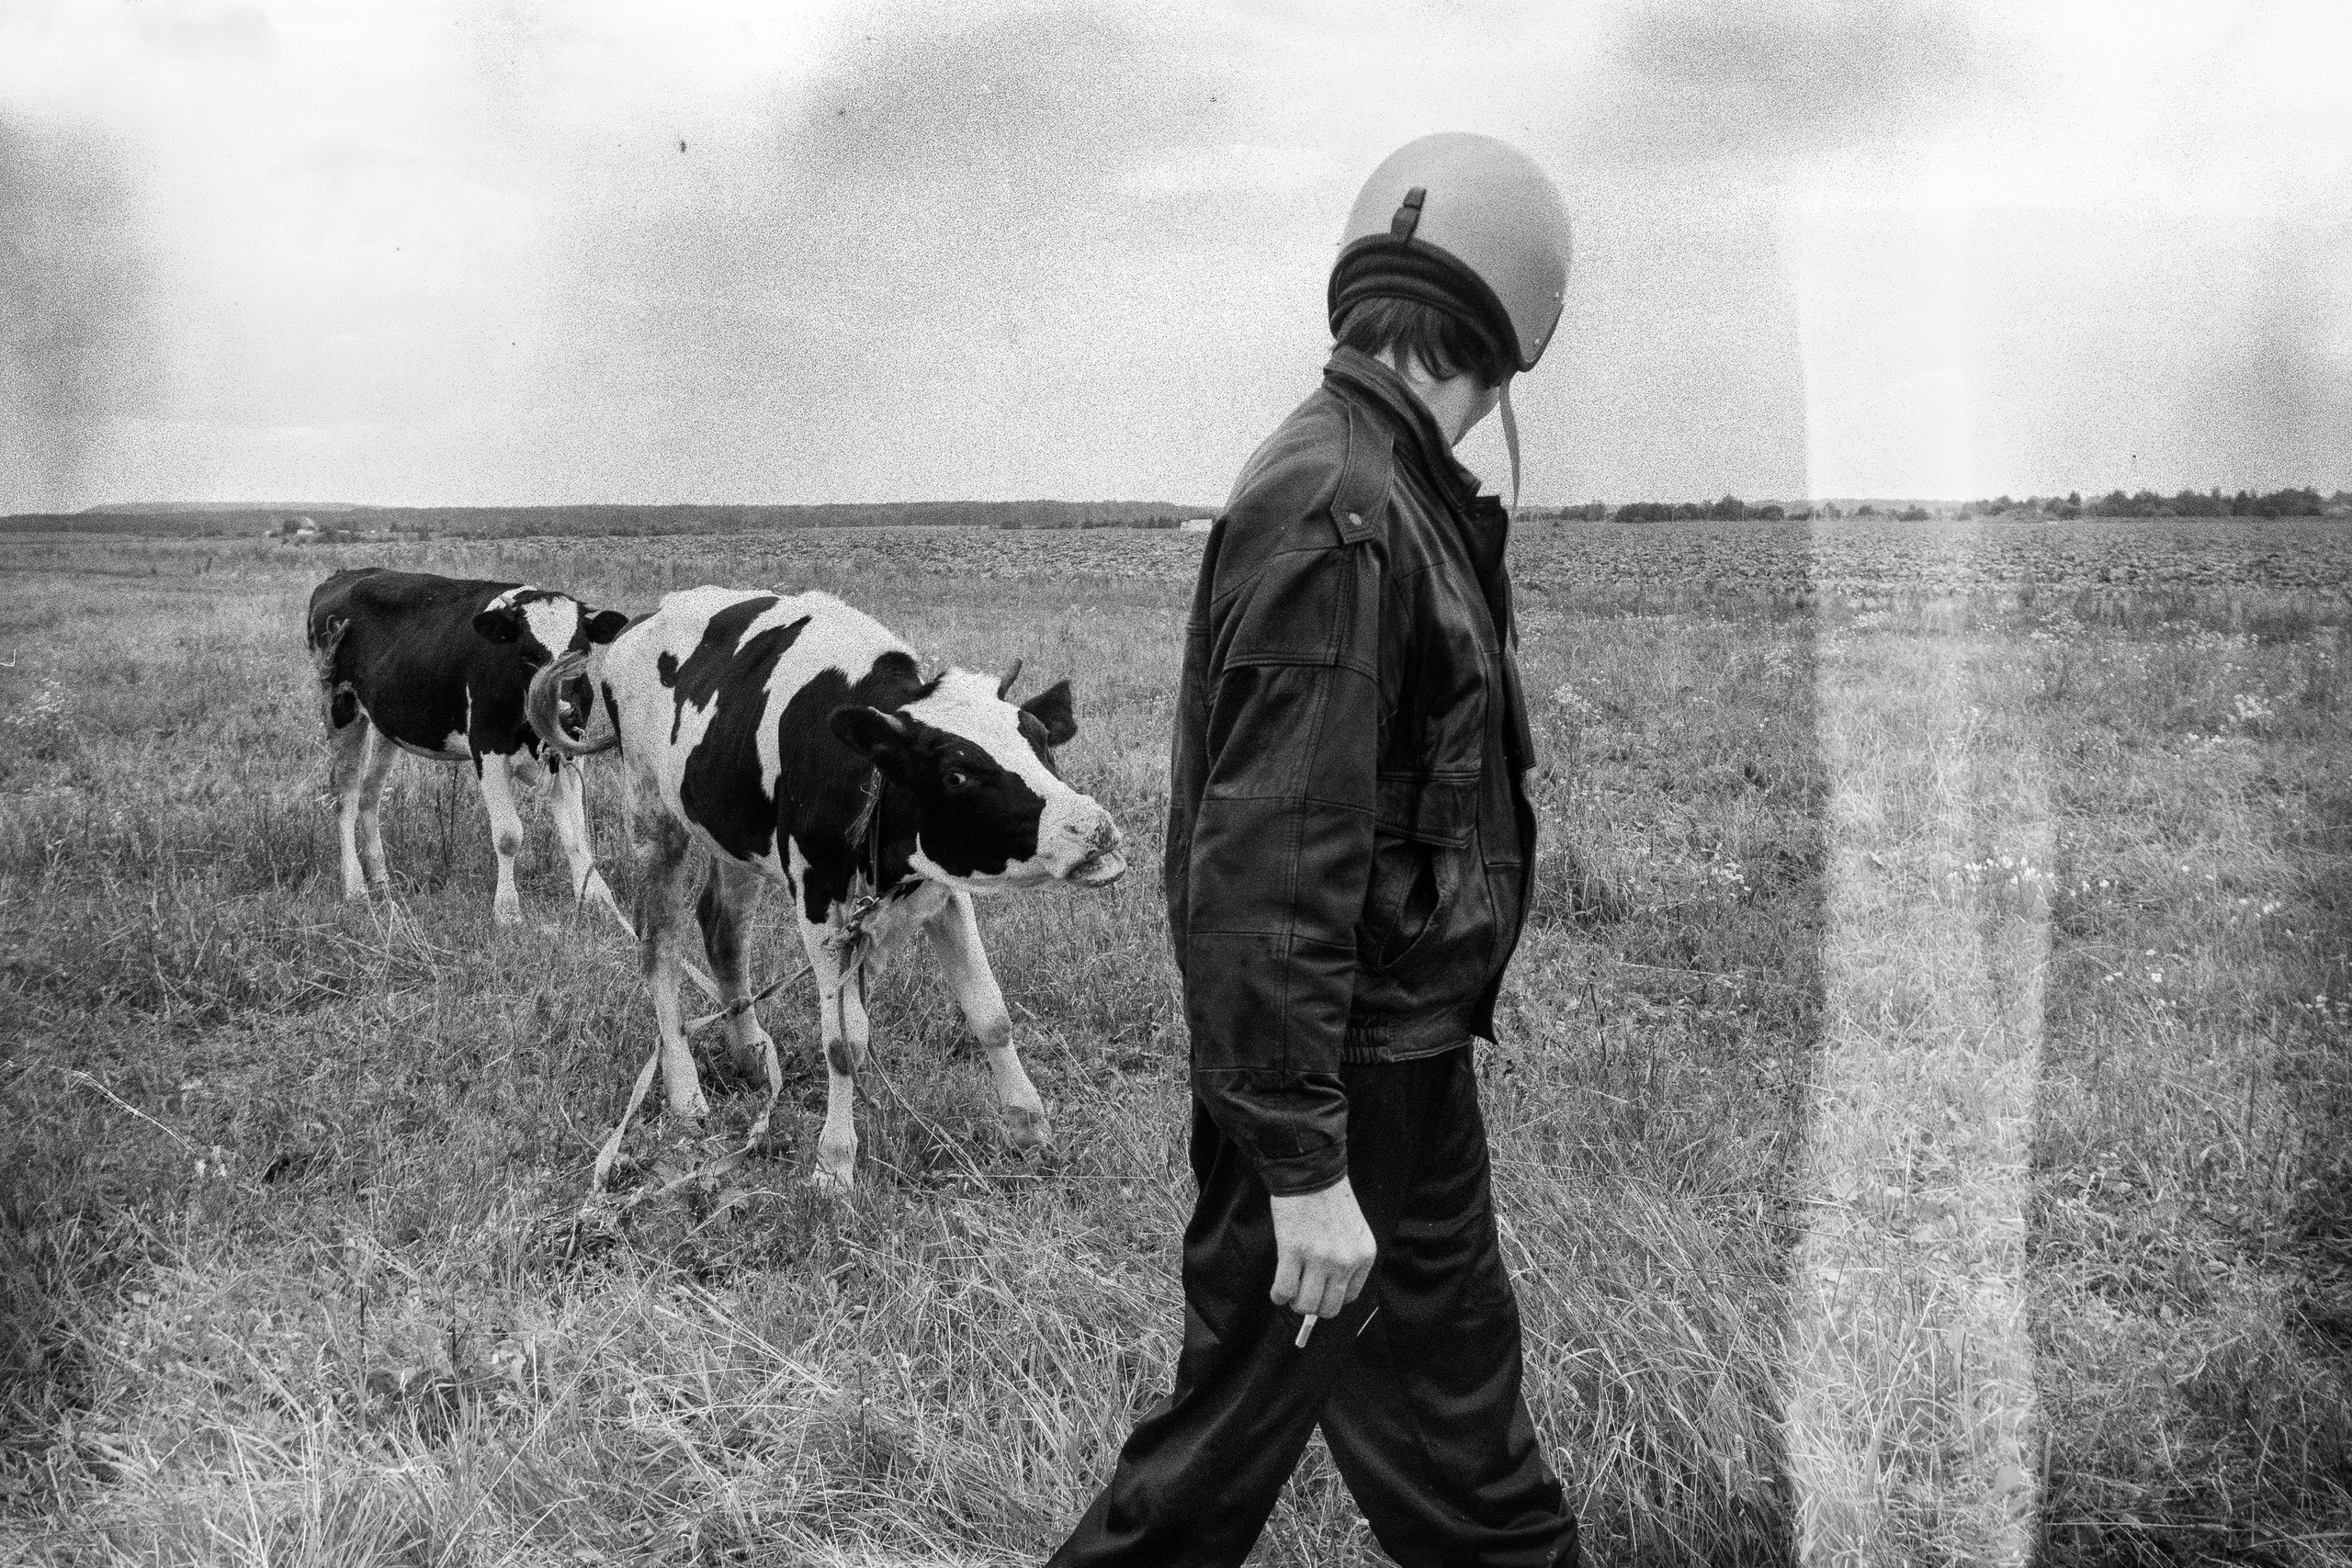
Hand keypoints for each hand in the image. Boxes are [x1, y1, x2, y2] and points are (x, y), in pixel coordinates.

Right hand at [1269, 1177, 1375, 1321]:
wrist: (1312, 1173)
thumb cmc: (1330, 1199)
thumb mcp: (1353, 1232)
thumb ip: (1347, 1259)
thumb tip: (1329, 1290)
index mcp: (1364, 1256)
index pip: (1350, 1297)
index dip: (1331, 1298)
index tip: (1321, 1291)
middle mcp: (1345, 1261)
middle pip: (1329, 1308)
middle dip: (1313, 1306)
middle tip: (1303, 1294)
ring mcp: (1319, 1258)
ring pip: (1306, 1305)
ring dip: (1295, 1302)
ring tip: (1290, 1290)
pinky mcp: (1293, 1251)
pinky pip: (1284, 1290)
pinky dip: (1278, 1295)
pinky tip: (1277, 1289)